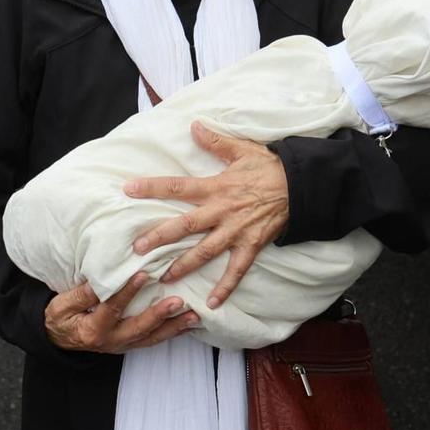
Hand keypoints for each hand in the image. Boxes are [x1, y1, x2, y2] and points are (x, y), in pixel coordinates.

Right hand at [44, 271, 200, 353]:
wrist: (57, 340)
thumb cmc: (59, 318)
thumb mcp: (62, 305)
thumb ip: (82, 295)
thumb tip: (101, 281)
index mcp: (93, 329)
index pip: (113, 308)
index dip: (128, 292)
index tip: (144, 275)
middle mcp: (112, 341)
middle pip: (139, 328)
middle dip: (160, 315)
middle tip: (178, 301)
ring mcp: (123, 345)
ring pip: (152, 338)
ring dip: (173, 328)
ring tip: (193, 317)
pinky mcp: (130, 345)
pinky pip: (153, 340)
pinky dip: (171, 333)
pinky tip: (187, 325)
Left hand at [125, 121, 290, 309]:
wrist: (302, 186)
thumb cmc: (270, 166)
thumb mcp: (242, 149)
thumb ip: (216, 141)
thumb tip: (193, 126)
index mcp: (216, 187)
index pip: (178, 187)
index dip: (152, 187)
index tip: (128, 190)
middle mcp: (222, 211)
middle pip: (185, 226)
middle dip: (159, 237)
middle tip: (137, 248)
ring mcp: (236, 231)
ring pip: (205, 252)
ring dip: (184, 265)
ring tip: (163, 278)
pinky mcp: (252, 245)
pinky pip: (236, 270)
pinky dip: (225, 287)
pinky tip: (213, 303)